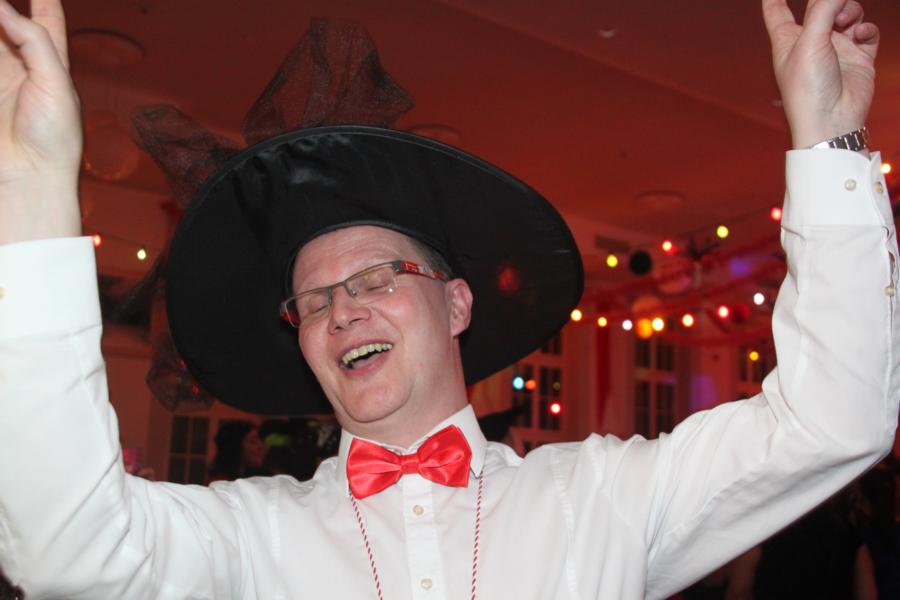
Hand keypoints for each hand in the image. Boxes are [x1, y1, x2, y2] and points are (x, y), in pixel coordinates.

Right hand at [0, 0, 81, 244]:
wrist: (29, 177)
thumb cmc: (55, 139)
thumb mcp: (57, 84)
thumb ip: (35, 42)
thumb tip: (5, 9)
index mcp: (53, 66)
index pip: (48, 22)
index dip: (45, 1)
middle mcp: (24, 68)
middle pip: (6, 25)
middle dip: (1, 10)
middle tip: (0, 5)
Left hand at [762, 0, 878, 148]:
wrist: (832, 121)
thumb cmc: (808, 89)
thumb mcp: (810, 42)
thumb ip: (823, 9)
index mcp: (787, 40)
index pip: (777, 12)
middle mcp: (810, 43)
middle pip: (819, 6)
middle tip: (834, 5)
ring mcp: (835, 49)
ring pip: (846, 14)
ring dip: (850, 11)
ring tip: (847, 23)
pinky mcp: (857, 58)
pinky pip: (865, 32)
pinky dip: (866, 28)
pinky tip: (861, 34)